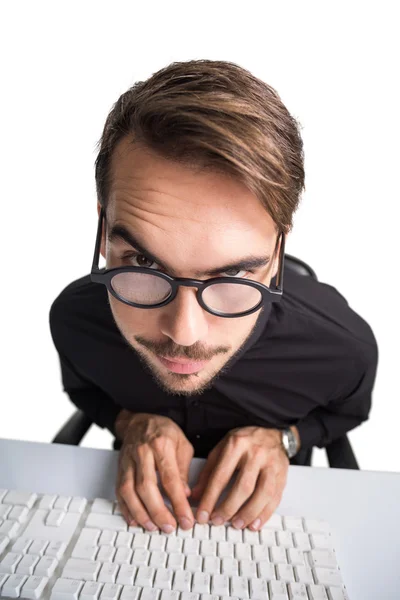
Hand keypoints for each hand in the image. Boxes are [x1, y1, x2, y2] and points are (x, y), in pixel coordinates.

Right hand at [115, 413, 194, 533]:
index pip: (170, 479)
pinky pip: (119, 491)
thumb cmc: (163, 432)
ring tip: (152, 527)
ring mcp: (128, 461)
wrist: (138, 420)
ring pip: (129, 491)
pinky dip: (126, 508)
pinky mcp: (119, 468)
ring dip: (140, 513)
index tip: (186, 519)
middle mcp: (142, 453)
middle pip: (146, 487)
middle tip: (169, 528)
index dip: (178, 502)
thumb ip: (183, 470)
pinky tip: (134, 519)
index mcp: (161, 445)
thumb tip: (185, 495)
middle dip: (158, 512)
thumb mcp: (182, 444)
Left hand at [191, 426, 288, 530]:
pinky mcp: (283, 475)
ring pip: (263, 494)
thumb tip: (196, 495)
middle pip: (243, 486)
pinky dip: (265, 514)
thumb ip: (209, 471)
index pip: (221, 475)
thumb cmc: (245, 442)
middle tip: (218, 521)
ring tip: (236, 524)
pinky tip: (254, 523)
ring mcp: (272, 464)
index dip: (210, 497)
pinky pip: (275, 498)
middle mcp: (256, 453)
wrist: (273, 434)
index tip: (203, 514)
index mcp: (237, 444)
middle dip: (229, 508)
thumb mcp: (222, 448)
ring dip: (248, 513)